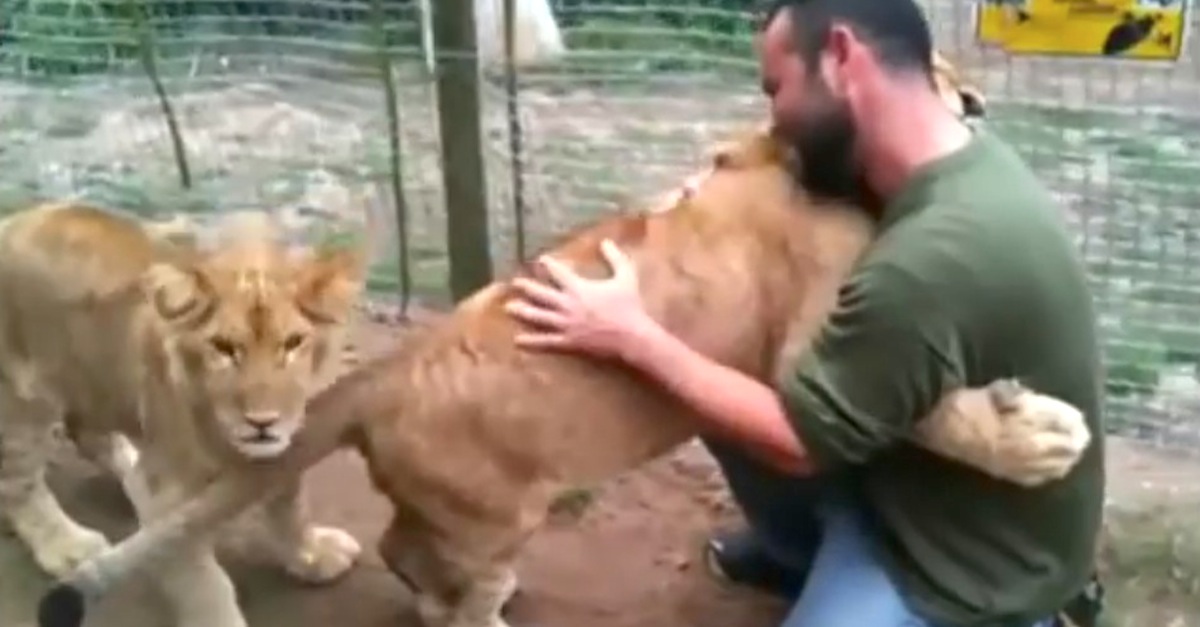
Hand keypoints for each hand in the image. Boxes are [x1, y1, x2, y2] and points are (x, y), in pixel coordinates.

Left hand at [504, 239, 654, 359]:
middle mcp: (568, 305)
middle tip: (515, 283)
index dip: (547, 265)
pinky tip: (518, 340)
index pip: (558, 273)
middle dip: (527, 287)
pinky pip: (546, 341)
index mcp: (579, 288)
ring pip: (539, 317)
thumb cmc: (630, 306)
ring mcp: (566, 325)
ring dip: (522, 311)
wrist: (631, 336)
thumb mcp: (626, 276)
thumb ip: (615, 257)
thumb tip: (606, 241)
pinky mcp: (568, 342)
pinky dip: (531, 341)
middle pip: (541, 294)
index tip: (539, 260)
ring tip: (509, 308)